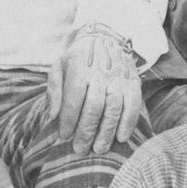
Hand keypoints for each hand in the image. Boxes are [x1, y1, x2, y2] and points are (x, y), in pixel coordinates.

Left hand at [47, 27, 143, 155]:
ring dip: (106, 131)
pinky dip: (128, 122)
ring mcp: (119, 78)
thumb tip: (53, 116)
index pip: (74, 98)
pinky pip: (133, 105)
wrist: (105, 38)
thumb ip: (53, 90)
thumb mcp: (59, 66)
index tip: (64, 136)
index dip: (68, 120)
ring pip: (114, 108)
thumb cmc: (78, 59)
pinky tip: (121, 137)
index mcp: (79, 68)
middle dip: (86, 131)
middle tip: (80, 149)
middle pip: (94, 107)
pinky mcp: (133, 82)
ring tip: (99, 148)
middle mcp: (100, 73)